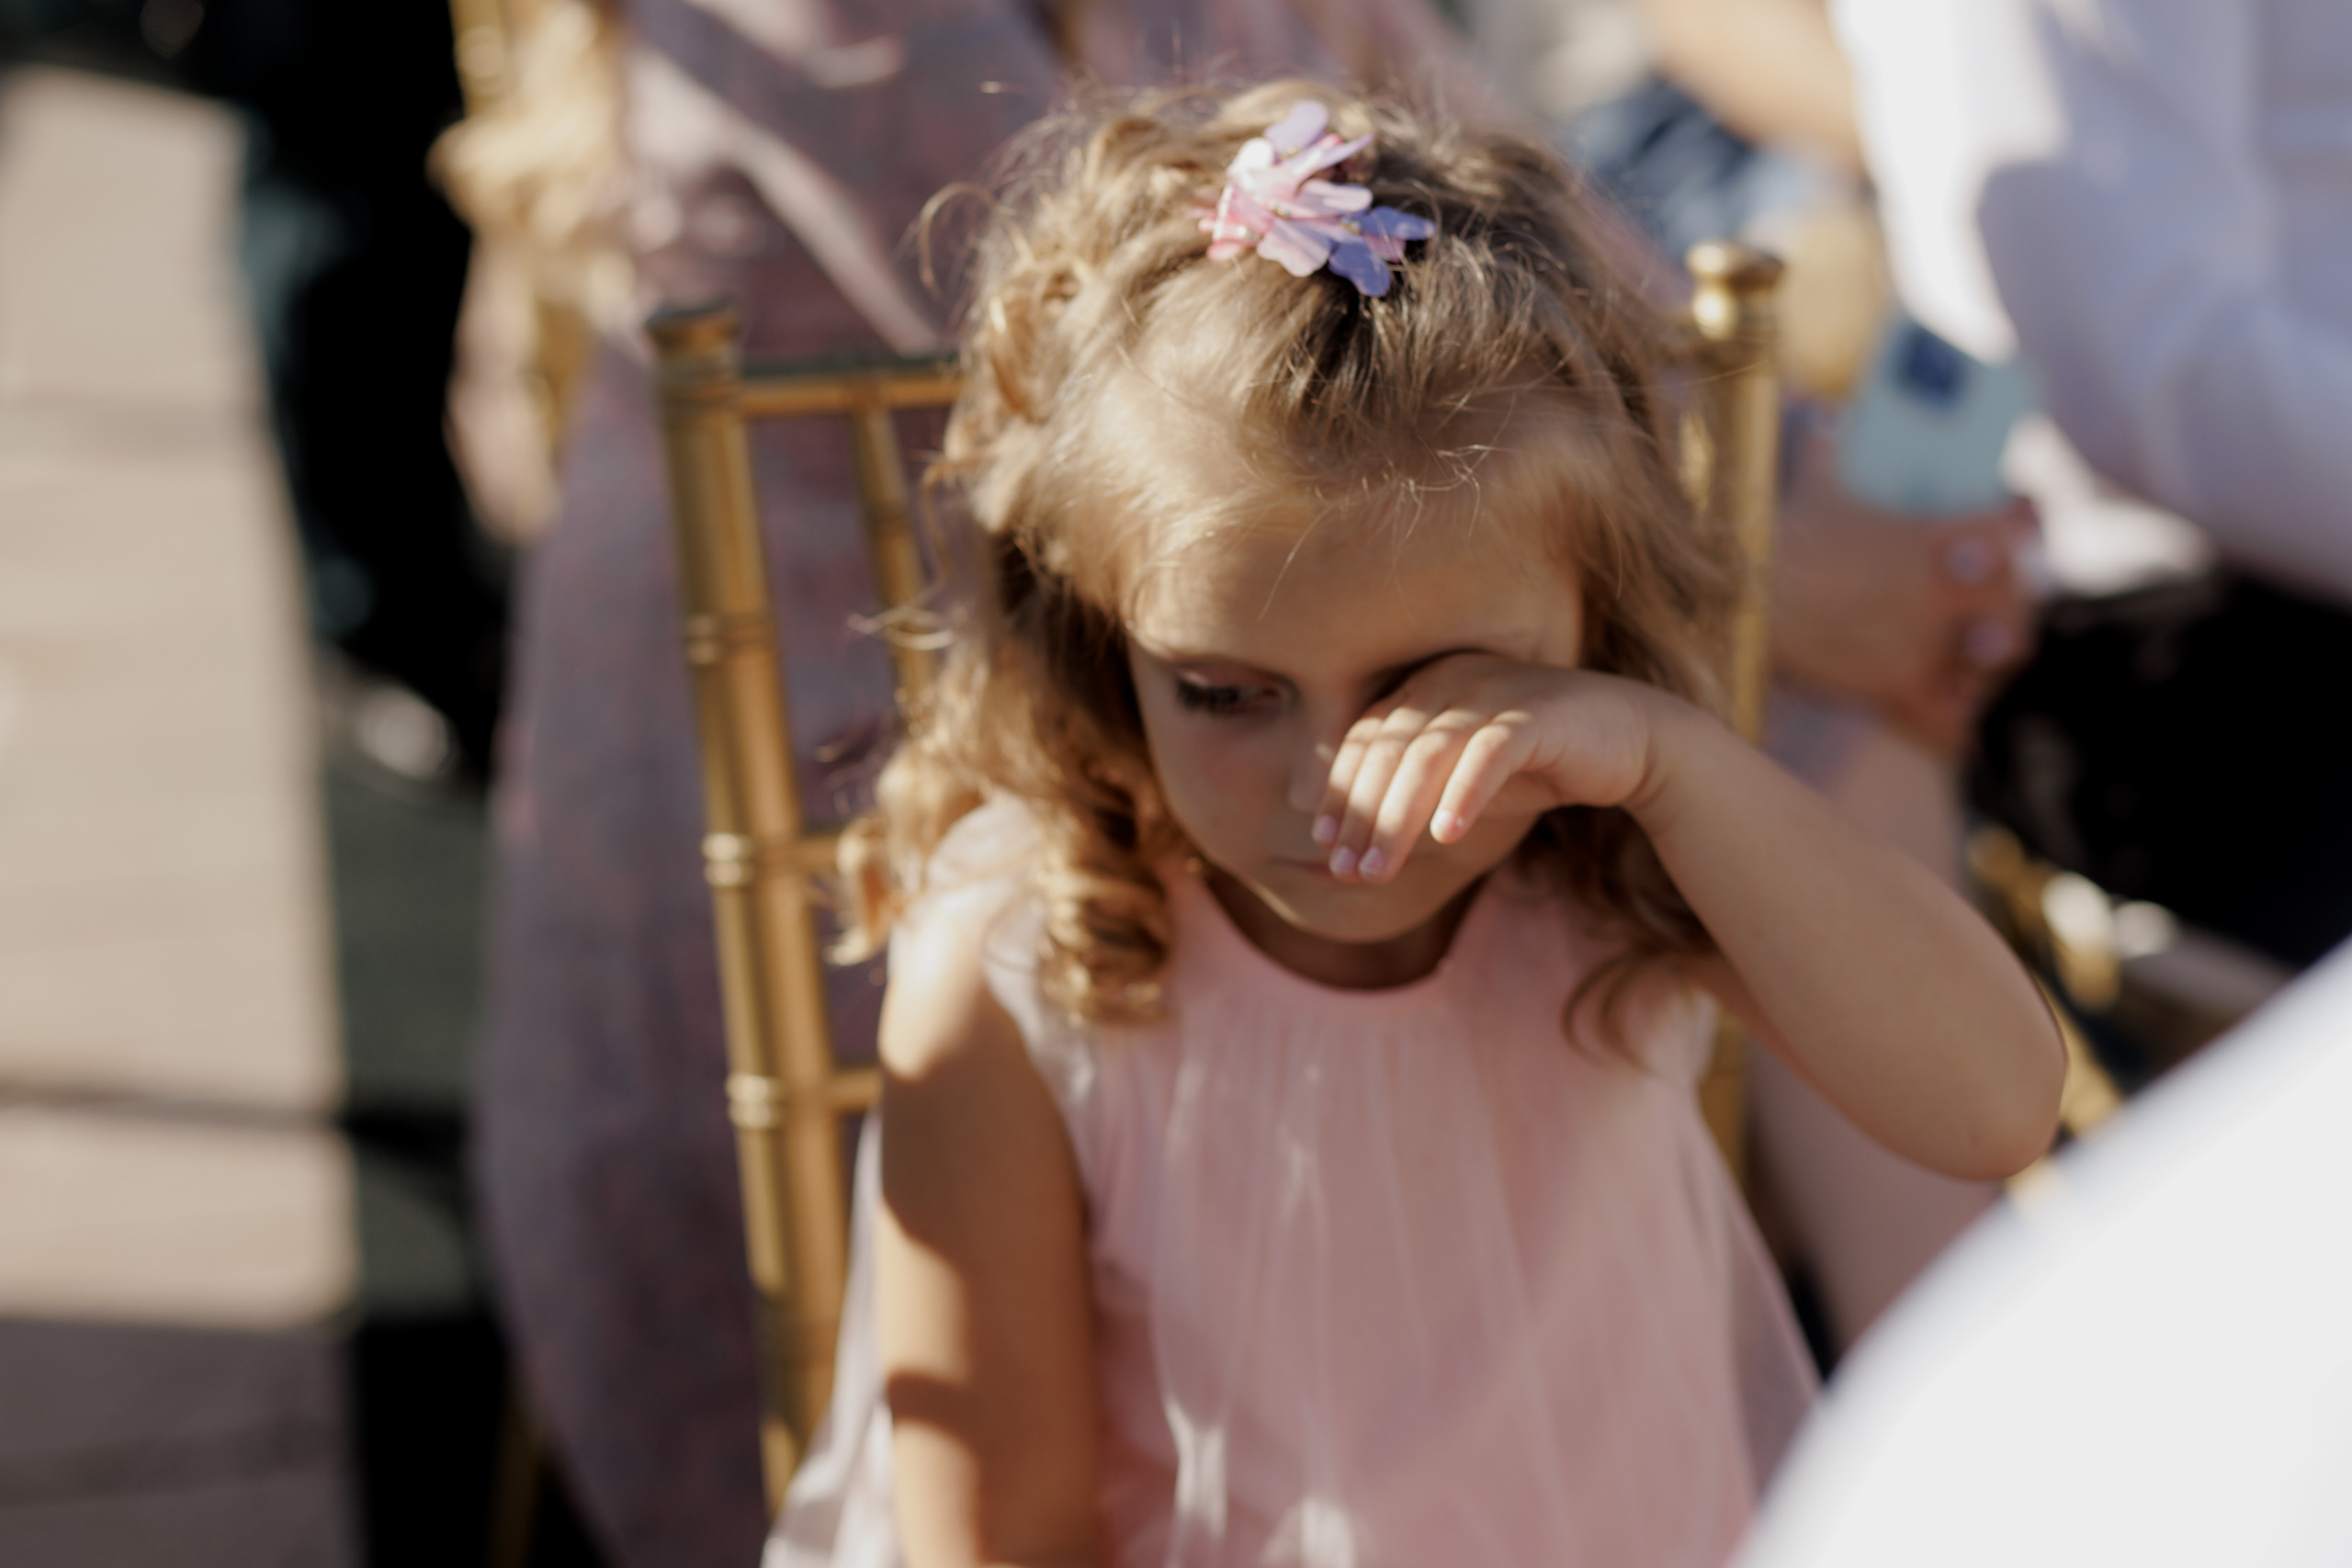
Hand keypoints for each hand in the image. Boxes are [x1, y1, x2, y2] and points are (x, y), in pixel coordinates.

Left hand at [1310, 657, 1661, 882]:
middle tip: (1349, 871)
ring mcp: (1493, 690)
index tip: (1326, 846)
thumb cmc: (1534, 764)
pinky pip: (1488, 754)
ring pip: (1427, 755)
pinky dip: (1463, 796)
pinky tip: (1447, 837)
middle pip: (1387, 750)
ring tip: (1380, 871)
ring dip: (1397, 818)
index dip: (1341, 793)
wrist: (1631, 741)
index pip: (1365, 740)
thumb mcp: (1460, 785)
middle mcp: (1451, 677)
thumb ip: (1412, 803)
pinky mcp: (1536, 714)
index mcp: (1424, 686)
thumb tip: (1349, 850)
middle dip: (1362, 815)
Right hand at [1771, 433, 2038, 754]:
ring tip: (1976, 648)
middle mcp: (1945, 594)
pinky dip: (1956, 719)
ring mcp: (1924, 645)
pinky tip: (1953, 707)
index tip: (2022, 525)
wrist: (1739, 601)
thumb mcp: (1811, 476)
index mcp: (1938, 536)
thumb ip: (1832, 446)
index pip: (2013, 532)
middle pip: (2016, 600)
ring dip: (1993, 652)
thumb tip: (1825, 416)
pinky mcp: (1895, 690)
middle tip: (1991, 597)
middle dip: (2009, 599)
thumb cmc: (1777, 535)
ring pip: (1996, 656)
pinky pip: (1951, 719)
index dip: (2023, 527)